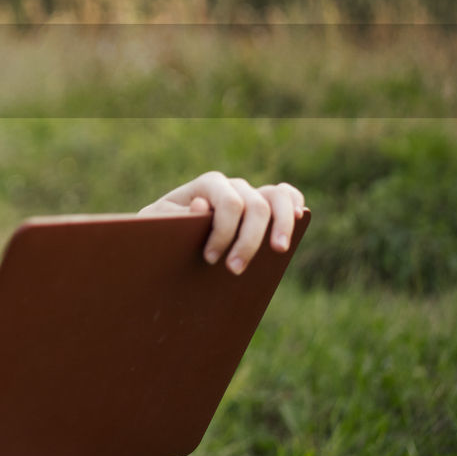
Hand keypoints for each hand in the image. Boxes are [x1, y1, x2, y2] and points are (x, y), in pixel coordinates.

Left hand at [139, 171, 305, 274]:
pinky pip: (285, 195)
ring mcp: (249, 193)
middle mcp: (232, 185)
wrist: (165, 233)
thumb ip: (175, 216)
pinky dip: (294, 204)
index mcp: (207, 185)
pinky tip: (298, 220)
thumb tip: (202, 206)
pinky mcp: (261, 204)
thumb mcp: (157, 225)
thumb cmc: (160, 230)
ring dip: (282, 225)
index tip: (209, 258)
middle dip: (249, 241)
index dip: (225, 232)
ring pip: (277, 197)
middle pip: (256, 207)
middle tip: (234, 271)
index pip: (229, 204)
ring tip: (279, 250)